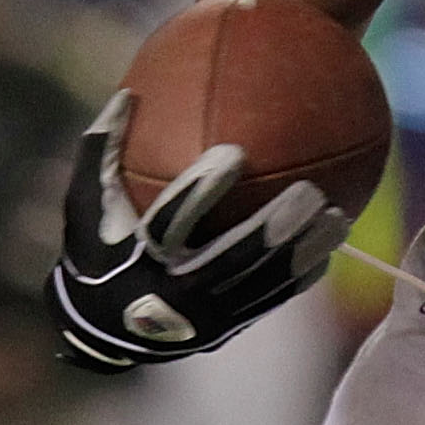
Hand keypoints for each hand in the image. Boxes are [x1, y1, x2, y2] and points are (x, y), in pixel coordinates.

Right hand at [44, 92, 348, 374]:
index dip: (200, 189)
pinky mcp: (223, 332)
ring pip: (261, 285)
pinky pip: (269, 303)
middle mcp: (173, 294)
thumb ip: (102, 152)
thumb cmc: (94, 251)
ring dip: (303, 252)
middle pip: (234, 260)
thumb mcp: (85, 204)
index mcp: (138, 257)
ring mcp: (202, 319)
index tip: (234, 153)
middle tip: (312, 192)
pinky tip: (330, 254)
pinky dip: (298, 280)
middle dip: (276, 229)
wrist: (98, 329)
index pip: (172, 221)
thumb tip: (128, 92)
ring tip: (340, 219)